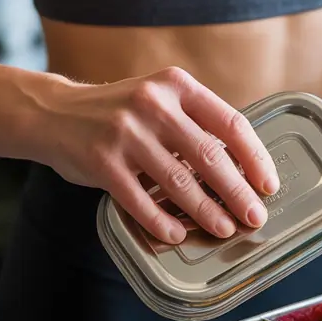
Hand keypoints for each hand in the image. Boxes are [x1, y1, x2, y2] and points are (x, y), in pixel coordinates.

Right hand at [39, 66, 279, 243]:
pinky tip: (176, 234)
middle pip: (210, 156)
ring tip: (223, 228)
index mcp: (176, 85)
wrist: (54, 113)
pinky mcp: (102, 162)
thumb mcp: (157, 98)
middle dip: (238, 192)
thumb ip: (193, 121)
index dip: (255, 158)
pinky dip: (162, 222)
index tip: (268, 184)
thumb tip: (242, 168)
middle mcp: (153, 104)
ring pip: (179, 182)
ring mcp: (126, 133)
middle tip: (253, 216)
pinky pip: (141, 201)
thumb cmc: (117, 113)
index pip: (230, 123)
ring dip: (206, 212)